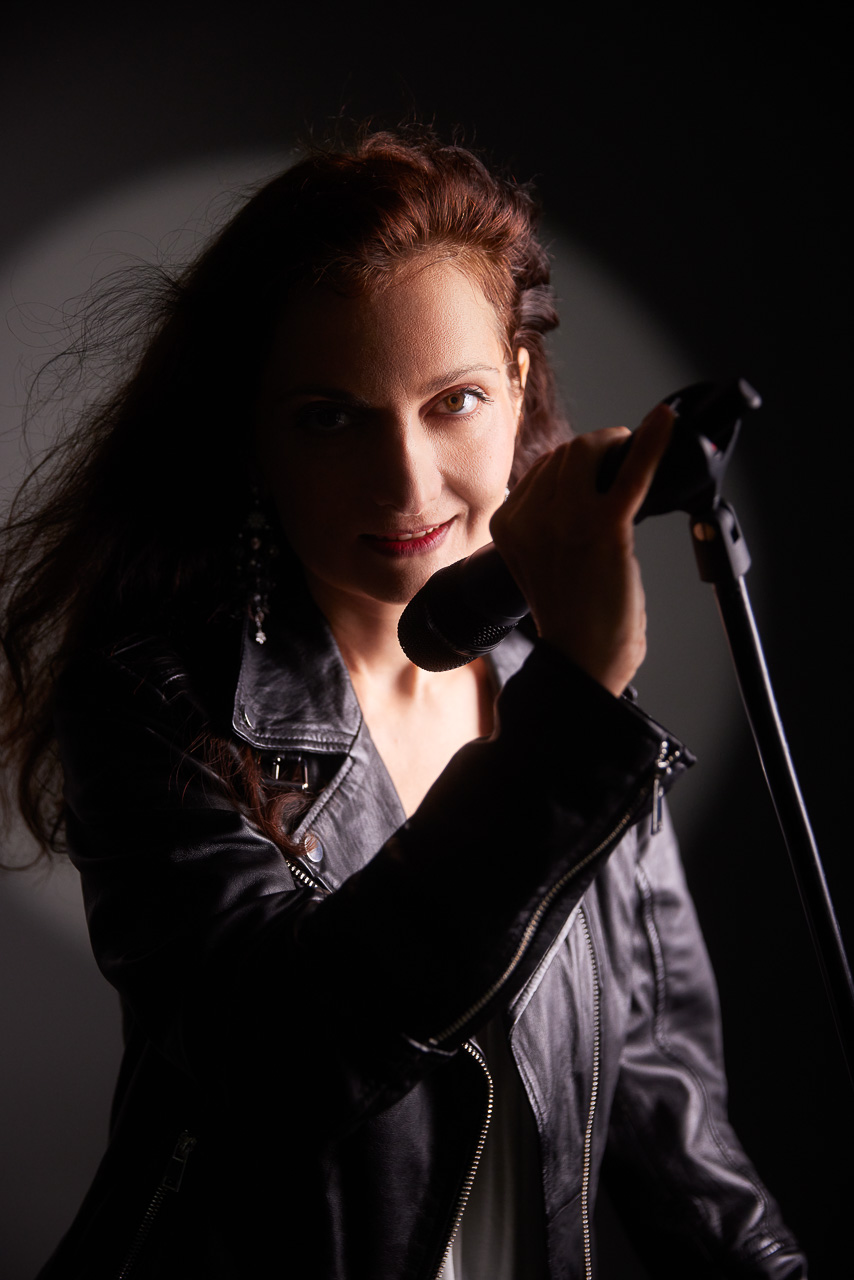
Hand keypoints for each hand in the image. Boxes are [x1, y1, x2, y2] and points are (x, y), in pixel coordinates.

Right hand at [490, 403, 673, 696]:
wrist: (581, 663)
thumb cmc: (570, 622)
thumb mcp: (538, 565)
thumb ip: (547, 525)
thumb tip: (590, 484)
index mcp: (506, 526)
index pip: (542, 469)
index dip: (576, 465)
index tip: (598, 468)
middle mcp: (530, 518)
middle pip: (567, 453)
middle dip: (599, 449)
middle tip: (623, 458)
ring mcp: (566, 519)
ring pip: (591, 449)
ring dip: (619, 444)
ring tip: (637, 450)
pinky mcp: (605, 527)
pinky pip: (633, 471)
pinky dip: (654, 442)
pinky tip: (667, 423)